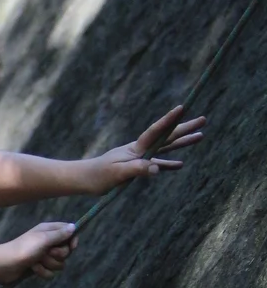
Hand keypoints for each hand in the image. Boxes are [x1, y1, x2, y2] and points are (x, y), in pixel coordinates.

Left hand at [0, 222, 77, 282]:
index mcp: (48, 231)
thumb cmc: (24, 249)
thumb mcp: (44, 239)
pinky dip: (42, 271)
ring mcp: (43, 256)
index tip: (72, 246)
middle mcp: (47, 242)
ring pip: (59, 263)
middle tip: (47, 253)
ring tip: (37, 261)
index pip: (69, 232)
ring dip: (49, 264)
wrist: (5, 265)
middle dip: (58, 255)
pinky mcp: (39, 267)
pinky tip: (33, 269)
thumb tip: (74, 226)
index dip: (72, 240)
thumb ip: (60, 234)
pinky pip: (50, 272)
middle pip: (66, 250)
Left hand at [87, 105, 203, 190]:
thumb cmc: (97, 176)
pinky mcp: (136, 168)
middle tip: (204, 119)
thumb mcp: (117, 174)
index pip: (155, 131)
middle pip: (166, 136)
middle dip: (185, 127)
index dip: (169, 120)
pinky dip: (169, 163)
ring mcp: (139, 157)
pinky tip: (180, 164)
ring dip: (182, 142)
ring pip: (165, 147)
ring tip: (200, 136)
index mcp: (135, 148)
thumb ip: (137, 169)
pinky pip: (157, 163)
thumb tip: (156, 168)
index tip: (183, 108)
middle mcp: (139, 149)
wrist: (83, 179)